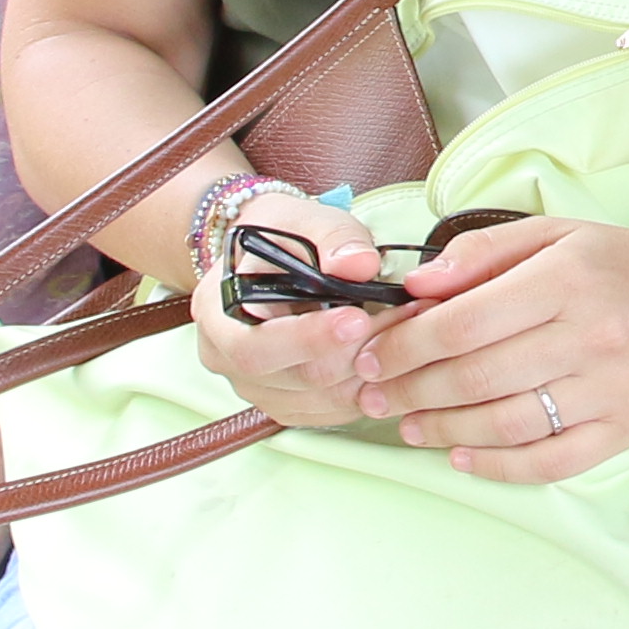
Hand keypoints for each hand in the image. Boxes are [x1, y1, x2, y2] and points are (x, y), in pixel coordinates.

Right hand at [182, 187, 396, 437]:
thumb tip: (360, 264)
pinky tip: (396, 353)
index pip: (256, 347)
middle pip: (299, 377)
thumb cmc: (280, 236)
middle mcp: (228, 362)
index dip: (309, 339)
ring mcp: (258, 389)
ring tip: (411, 327)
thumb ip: (333, 236)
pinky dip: (371, 385)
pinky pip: (335, 411)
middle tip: (408, 315)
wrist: (265, 258)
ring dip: (374, 368)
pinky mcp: (289, 404)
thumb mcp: (301, 218)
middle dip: (360, 348)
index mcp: (218, 316)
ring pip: (325, 400)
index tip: (357, 318)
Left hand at [349, 214, 628, 484]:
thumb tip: (415, 287)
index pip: (461, 323)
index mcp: (567, 278)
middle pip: (473, 377)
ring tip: (408, 425)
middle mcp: (589, 336)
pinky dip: (497, 467)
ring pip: (503, 425)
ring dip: (441, 430)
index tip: (367, 355)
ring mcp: (609, 390)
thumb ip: (483, 253)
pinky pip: (549, 462)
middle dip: (407, 390)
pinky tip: (462, 456)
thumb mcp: (560, 233)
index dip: (401, 345)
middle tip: (371, 397)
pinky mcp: (625, 431)